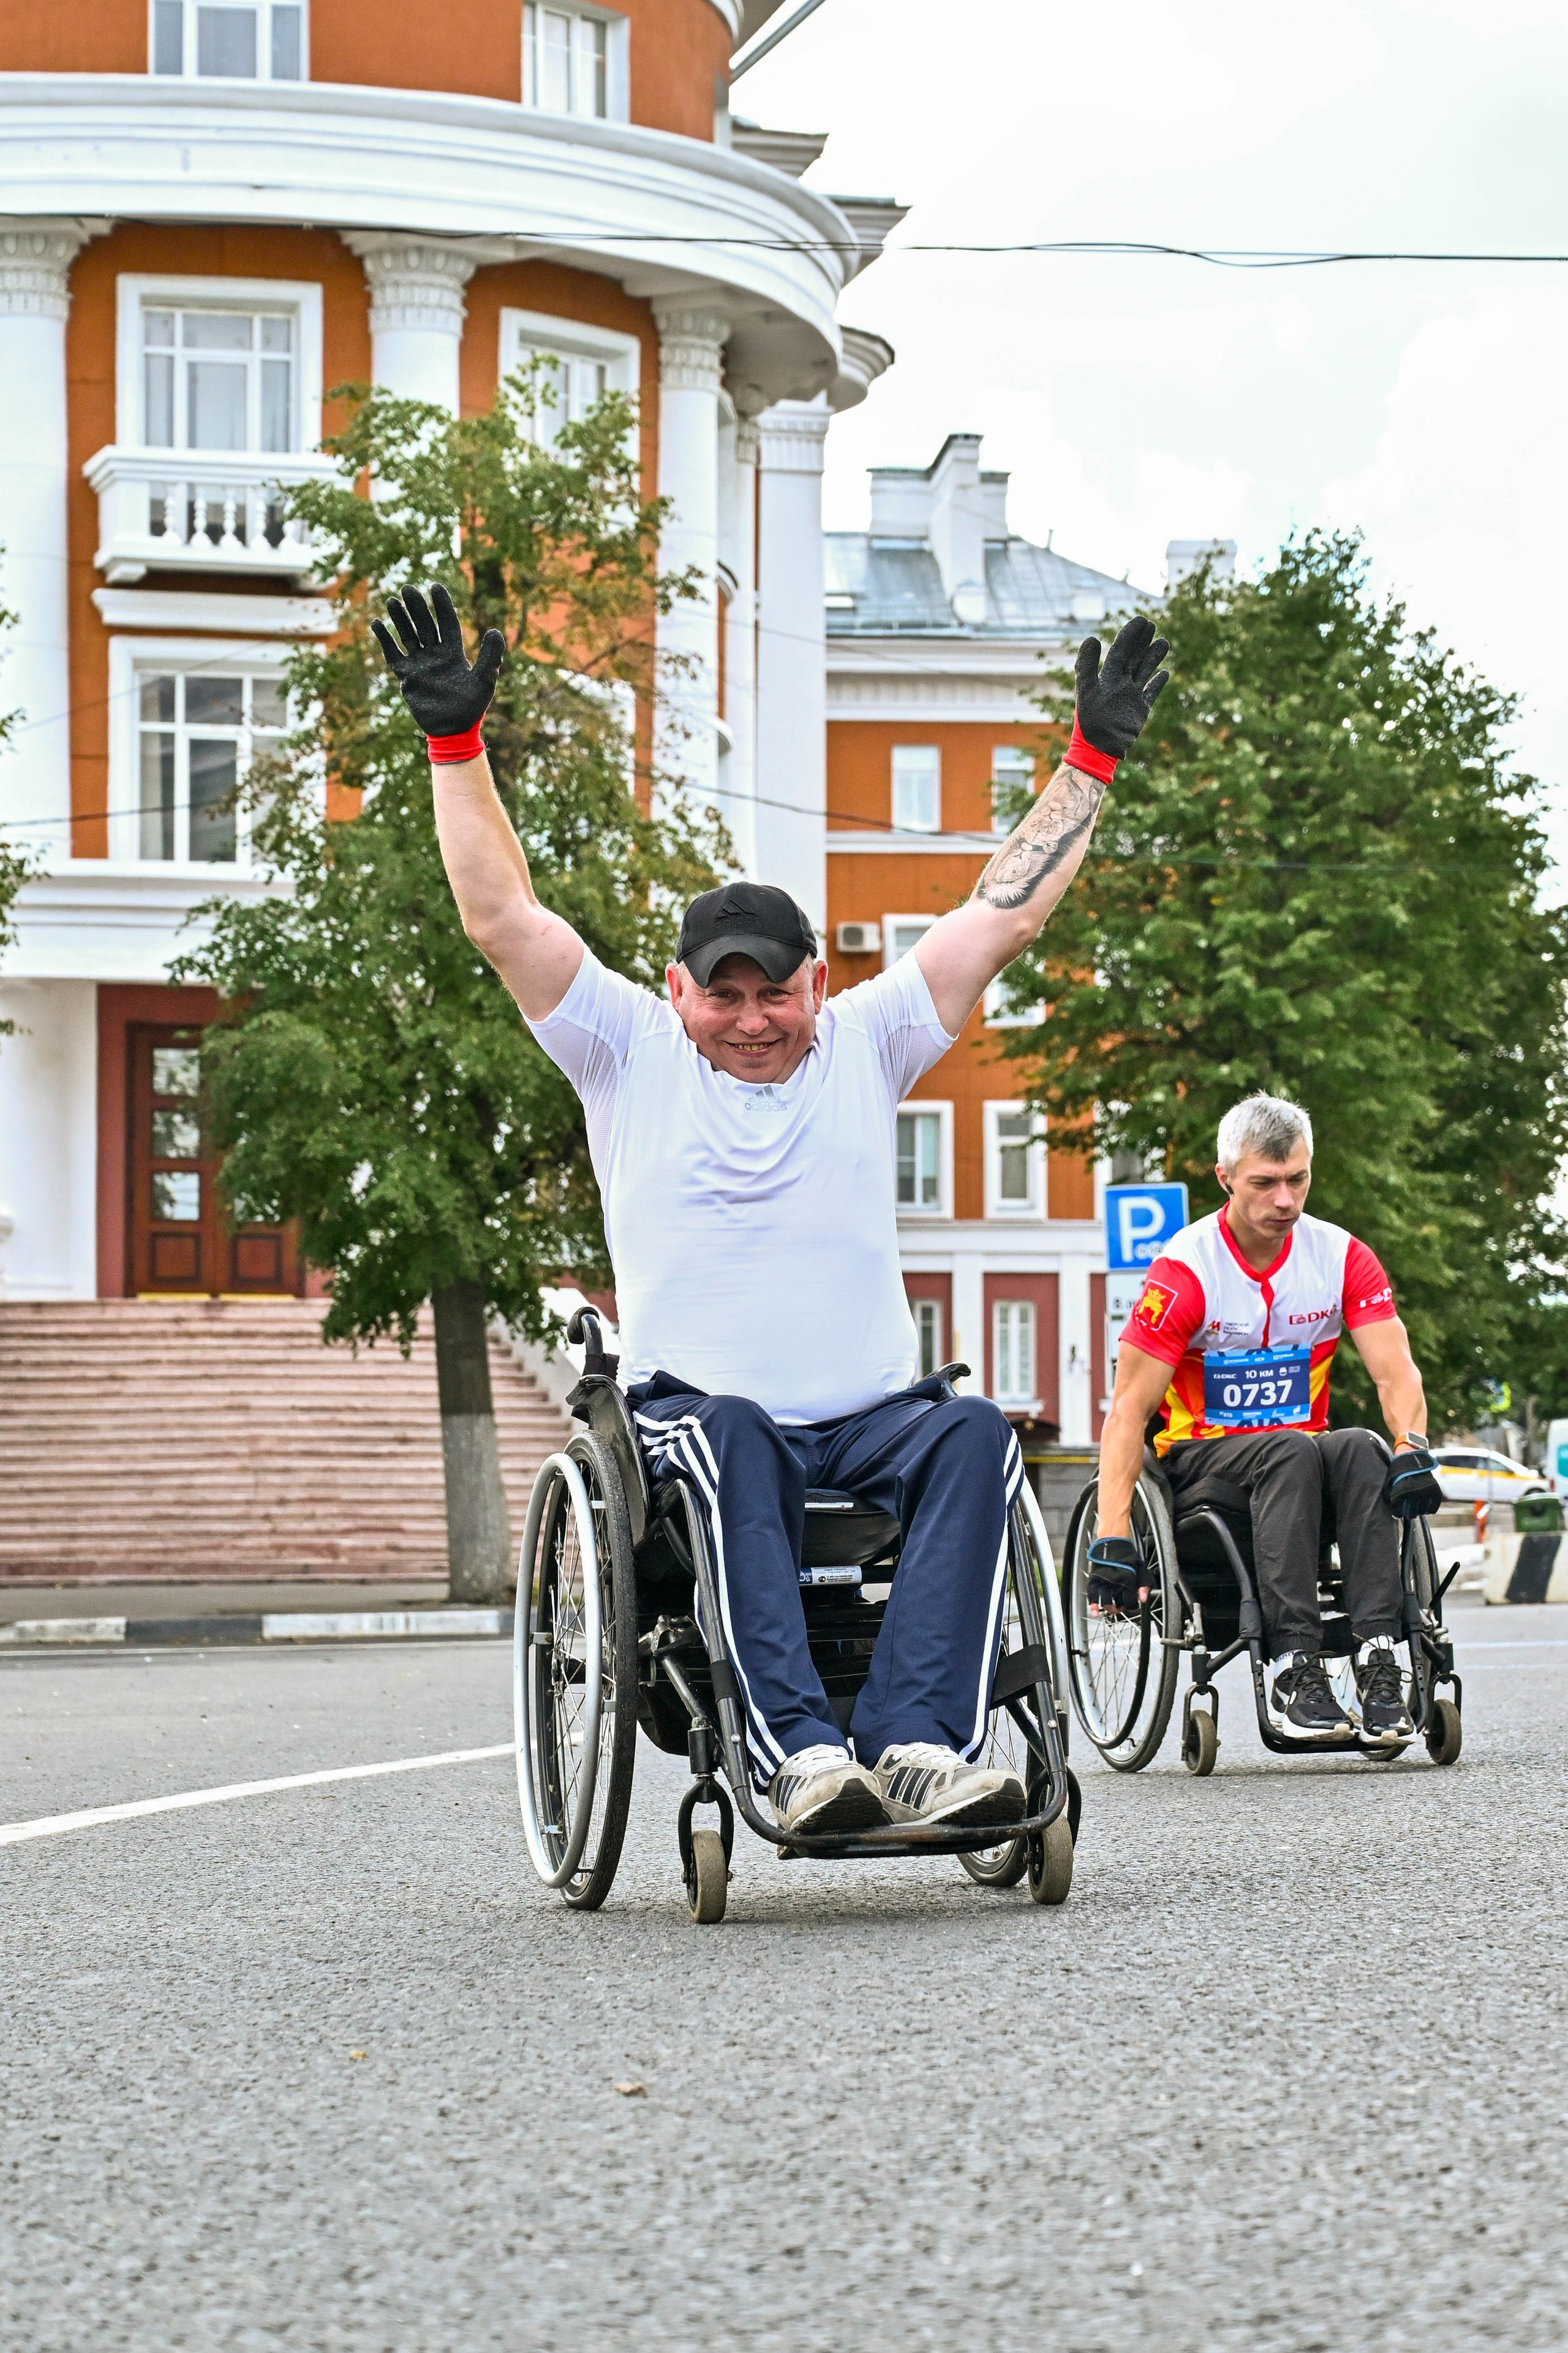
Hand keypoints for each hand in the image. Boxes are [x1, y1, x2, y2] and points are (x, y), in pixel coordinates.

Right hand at [371, 583, 504, 740]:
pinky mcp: (407, 677)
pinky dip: (385, 640)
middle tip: (407, 588)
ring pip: (408, 636)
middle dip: (416, 607)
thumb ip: (491, 656)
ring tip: (392, 600)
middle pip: (425, 625)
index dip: (441, 605)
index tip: (435, 586)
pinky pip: (393, 654)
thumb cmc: (472, 708)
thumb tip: (495, 630)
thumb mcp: (485, 680)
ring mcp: (420, 665)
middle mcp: (436, 655)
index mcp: (454, 653)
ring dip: (400, 619)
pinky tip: (377, 624)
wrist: (453, 731)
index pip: (447, 623)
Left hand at [1074, 615, 1170, 759]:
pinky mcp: (1140, 710)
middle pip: (1133, 657)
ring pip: (1145, 671)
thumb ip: (1087, 666)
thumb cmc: (1089, 722)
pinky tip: (1165, 673)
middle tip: (1151, 624)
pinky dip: (1158, 683)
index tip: (1141, 620)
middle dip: (1142, 641)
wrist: (1099, 749)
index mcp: (1107, 677)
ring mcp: (1131, 696)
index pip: (1120, 650)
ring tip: (1163, 641)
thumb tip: (1093, 638)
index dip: (1129, 635)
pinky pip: (1151, 693)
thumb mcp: (1086, 691)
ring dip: (1153, 657)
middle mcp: (1120, 684)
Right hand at [1087, 1534, 1151, 1615]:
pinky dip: (1092, 1604)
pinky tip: (1094, 1612)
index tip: (1132, 1604)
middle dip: (1120, 1607)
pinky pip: (1092, 1593)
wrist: (1112, 1541)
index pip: (1130, 1601)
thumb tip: (1143, 1599)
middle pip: (1118, 1603)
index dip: (1132, 1606)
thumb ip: (1144, 1584)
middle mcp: (1116, 1582)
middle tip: (1121, 1606)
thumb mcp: (1141, 1567)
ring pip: (1106, 1600)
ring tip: (1111, 1608)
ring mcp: (1104, 1580)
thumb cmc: (1127, 1554)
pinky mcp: (1094, 1578)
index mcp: (1128, 1579)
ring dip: (1109, 1607)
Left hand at [1384, 1446, 1442, 1519]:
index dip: (1397, 1513)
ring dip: (1419, 1511)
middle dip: (1408, 1513)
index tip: (1398, 1513)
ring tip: (1416, 1508)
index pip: (1399, 1511)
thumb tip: (1393, 1511)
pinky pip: (1434, 1506)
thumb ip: (1391, 1495)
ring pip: (1423, 1511)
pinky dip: (1430, 1509)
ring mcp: (1425, 1491)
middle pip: (1412, 1513)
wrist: (1411, 1455)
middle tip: (1408, 1512)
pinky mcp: (1435, 1489)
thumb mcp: (1390, 1481)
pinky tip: (1426, 1507)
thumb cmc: (1398, 1469)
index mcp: (1401, 1491)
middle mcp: (1414, 1492)